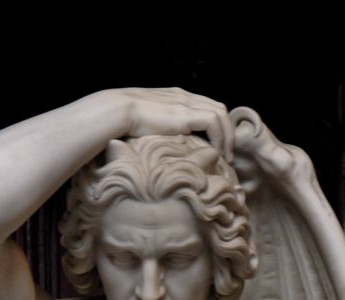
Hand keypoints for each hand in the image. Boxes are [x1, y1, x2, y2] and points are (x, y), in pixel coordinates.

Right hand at [118, 88, 233, 160]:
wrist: (117, 112)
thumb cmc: (124, 123)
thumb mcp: (147, 124)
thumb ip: (159, 129)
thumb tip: (163, 148)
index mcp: (177, 97)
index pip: (206, 107)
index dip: (217, 127)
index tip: (218, 148)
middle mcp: (185, 96)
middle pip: (219, 108)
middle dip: (227, 132)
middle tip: (227, 154)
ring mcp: (186, 102)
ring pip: (221, 114)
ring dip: (227, 137)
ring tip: (225, 157)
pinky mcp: (185, 113)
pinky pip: (214, 122)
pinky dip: (220, 138)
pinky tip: (217, 153)